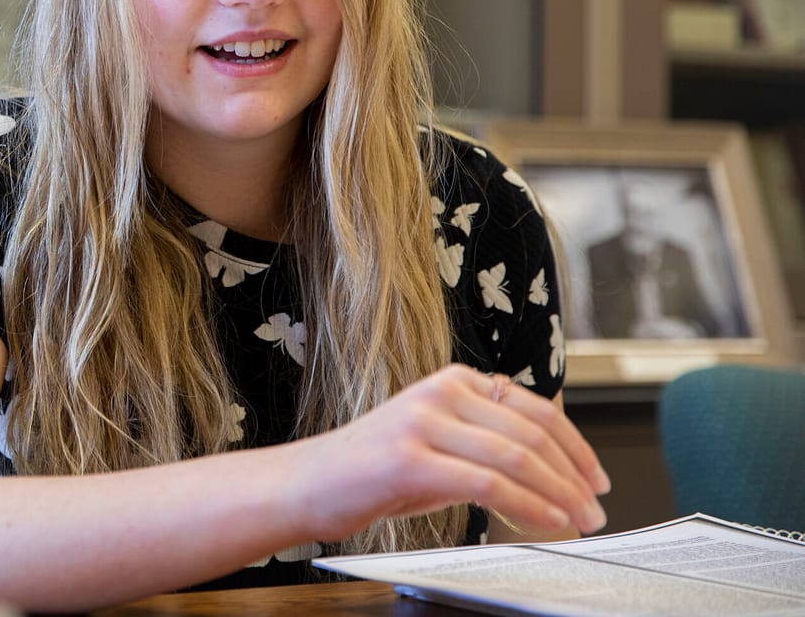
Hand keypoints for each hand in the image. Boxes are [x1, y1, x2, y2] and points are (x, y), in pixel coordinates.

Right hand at [295, 364, 609, 541]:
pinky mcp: (411, 460)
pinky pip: (488, 485)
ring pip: (515, 458)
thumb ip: (485, 441)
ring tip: (578, 521)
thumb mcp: (438, 442)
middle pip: (532, 433)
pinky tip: (546, 523)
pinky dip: (528, 507)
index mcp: (451, 380)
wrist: (307, 484)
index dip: (576, 447)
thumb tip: (552, 469)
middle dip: (574, 477)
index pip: (535, 408)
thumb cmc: (372, 471)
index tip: (596, 478)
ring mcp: (423, 423)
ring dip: (559, 495)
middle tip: (595, 509)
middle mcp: (439, 392)